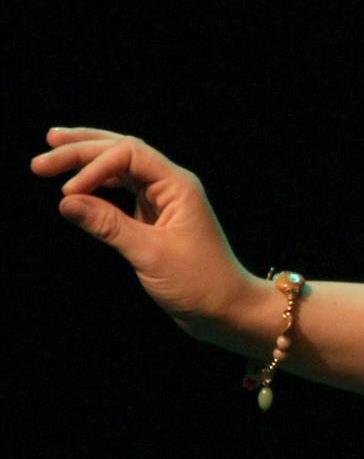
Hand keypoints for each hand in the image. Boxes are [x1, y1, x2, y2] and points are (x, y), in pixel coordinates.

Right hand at [31, 127, 262, 338]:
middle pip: (123, 153)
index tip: (66, 191)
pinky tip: (77, 182)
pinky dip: (98, 185)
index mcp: (178, 186)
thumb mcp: (150, 254)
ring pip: (121, 168)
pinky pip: (123, 191)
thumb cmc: (199, 282)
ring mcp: (163, 201)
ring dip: (88, 161)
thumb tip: (66, 201)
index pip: (130, 154)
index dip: (94, 164)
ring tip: (53, 150)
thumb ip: (108, 226)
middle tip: (42, 155)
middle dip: (82, 150)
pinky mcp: (155, 218)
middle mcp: (171, 186)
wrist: (226, 308)